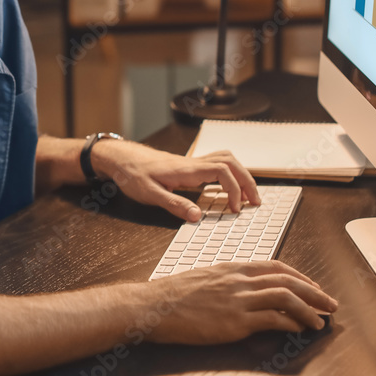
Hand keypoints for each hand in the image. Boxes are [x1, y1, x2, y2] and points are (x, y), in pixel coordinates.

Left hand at [90, 139, 258, 221]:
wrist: (120, 158)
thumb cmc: (132, 174)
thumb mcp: (149, 193)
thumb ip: (173, 204)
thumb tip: (197, 217)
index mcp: (186, 169)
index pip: (222, 171)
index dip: (235, 188)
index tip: (235, 209)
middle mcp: (193, 163)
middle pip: (231, 162)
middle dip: (247, 180)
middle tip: (255, 202)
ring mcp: (191, 162)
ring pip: (226, 159)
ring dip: (241, 174)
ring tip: (248, 196)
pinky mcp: (188, 166)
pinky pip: (217, 164)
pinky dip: (230, 174)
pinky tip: (229, 189)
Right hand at [145, 261, 338, 344]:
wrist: (155, 306)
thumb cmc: (174, 295)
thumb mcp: (205, 279)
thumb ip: (228, 282)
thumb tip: (246, 293)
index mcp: (232, 268)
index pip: (276, 266)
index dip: (300, 276)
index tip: (313, 287)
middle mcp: (239, 279)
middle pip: (287, 280)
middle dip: (314, 292)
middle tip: (330, 304)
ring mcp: (238, 299)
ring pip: (286, 296)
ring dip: (309, 309)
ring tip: (321, 320)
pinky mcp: (235, 321)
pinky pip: (273, 319)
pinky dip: (291, 323)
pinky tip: (299, 329)